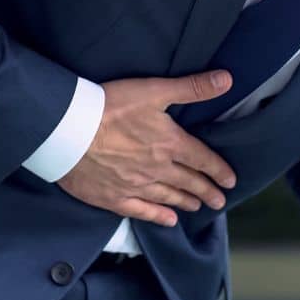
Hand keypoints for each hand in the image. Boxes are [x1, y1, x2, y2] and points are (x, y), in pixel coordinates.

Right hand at [56, 70, 238, 227]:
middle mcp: (158, 169)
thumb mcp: (154, 90)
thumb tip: (227, 79)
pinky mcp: (113, 198)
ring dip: (186, 202)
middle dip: (206, 191)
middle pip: (189, 182)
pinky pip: (142, 211)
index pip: (202, 159)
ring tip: (198, 207)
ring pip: (168, 197)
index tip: (231, 181)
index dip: (218, 170)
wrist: (68, 131)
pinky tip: (169, 220)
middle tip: (220, 201)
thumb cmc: (110, 106)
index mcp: (170, 144)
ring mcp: (136, 186)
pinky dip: (158, 216)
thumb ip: (192, 87)